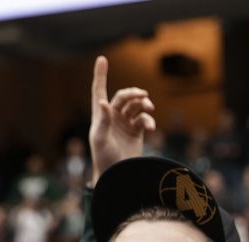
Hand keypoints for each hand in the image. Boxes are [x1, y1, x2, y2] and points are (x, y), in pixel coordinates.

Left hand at [89, 55, 155, 183]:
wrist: (117, 174)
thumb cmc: (103, 157)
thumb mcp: (100, 138)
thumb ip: (103, 120)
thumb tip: (103, 102)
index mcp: (100, 114)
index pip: (99, 90)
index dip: (100, 75)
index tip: (102, 59)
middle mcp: (112, 116)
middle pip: (124, 97)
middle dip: (133, 94)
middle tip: (143, 96)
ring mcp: (125, 123)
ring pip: (136, 107)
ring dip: (143, 105)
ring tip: (149, 108)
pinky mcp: (137, 132)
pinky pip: (145, 120)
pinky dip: (148, 121)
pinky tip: (149, 128)